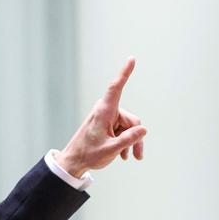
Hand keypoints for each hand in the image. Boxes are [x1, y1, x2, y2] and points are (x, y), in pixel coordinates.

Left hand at [55, 57, 146, 177]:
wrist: (74, 161)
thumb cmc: (89, 154)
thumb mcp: (111, 149)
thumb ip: (128, 140)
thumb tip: (143, 129)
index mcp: (104, 111)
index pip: (116, 88)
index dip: (124, 73)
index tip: (131, 59)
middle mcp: (107, 111)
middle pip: (132, 120)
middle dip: (136, 137)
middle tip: (137, 156)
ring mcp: (108, 117)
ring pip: (130, 127)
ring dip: (130, 142)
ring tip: (125, 156)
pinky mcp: (108, 124)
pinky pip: (124, 129)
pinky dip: (125, 141)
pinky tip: (123, 154)